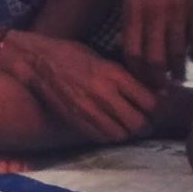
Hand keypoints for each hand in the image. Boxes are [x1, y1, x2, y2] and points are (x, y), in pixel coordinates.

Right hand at [1, 30, 157, 142]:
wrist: (34, 60)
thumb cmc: (70, 54)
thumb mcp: (102, 58)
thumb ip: (125, 76)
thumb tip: (151, 90)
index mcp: (113, 74)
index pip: (150, 102)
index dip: (157, 108)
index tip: (156, 106)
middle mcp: (103, 93)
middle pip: (139, 123)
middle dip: (146, 124)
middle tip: (145, 120)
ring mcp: (88, 109)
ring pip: (121, 134)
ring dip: (127, 132)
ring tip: (126, 125)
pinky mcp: (75, 119)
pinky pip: (101, 137)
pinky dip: (109, 135)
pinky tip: (109, 127)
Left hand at [120, 0, 192, 87]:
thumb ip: (133, 12)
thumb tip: (135, 35)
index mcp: (133, 10)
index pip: (132, 52)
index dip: (136, 72)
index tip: (140, 79)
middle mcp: (154, 16)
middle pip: (154, 59)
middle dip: (156, 79)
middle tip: (159, 87)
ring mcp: (177, 12)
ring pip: (177, 52)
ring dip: (177, 69)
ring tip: (177, 77)